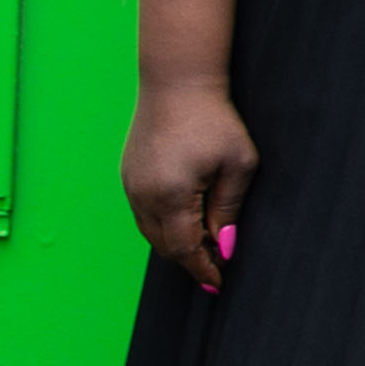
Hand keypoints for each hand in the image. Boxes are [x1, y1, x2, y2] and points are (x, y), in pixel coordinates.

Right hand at [124, 82, 258, 290]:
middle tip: (217, 266)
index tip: (219, 283)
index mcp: (170, 196)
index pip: (184, 249)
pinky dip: (162, 226)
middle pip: (164, 246)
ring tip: (204, 248)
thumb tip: (225, 247)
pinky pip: (142, 213)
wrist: (177, 81)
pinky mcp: (128, 174)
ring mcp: (130, 185)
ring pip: (150, 232)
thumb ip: (228, 209)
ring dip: (175, 244)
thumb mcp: (237, 165)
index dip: (203, 269)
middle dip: (190, 261)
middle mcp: (142, 195)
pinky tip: (184, 223)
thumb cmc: (214, 119)